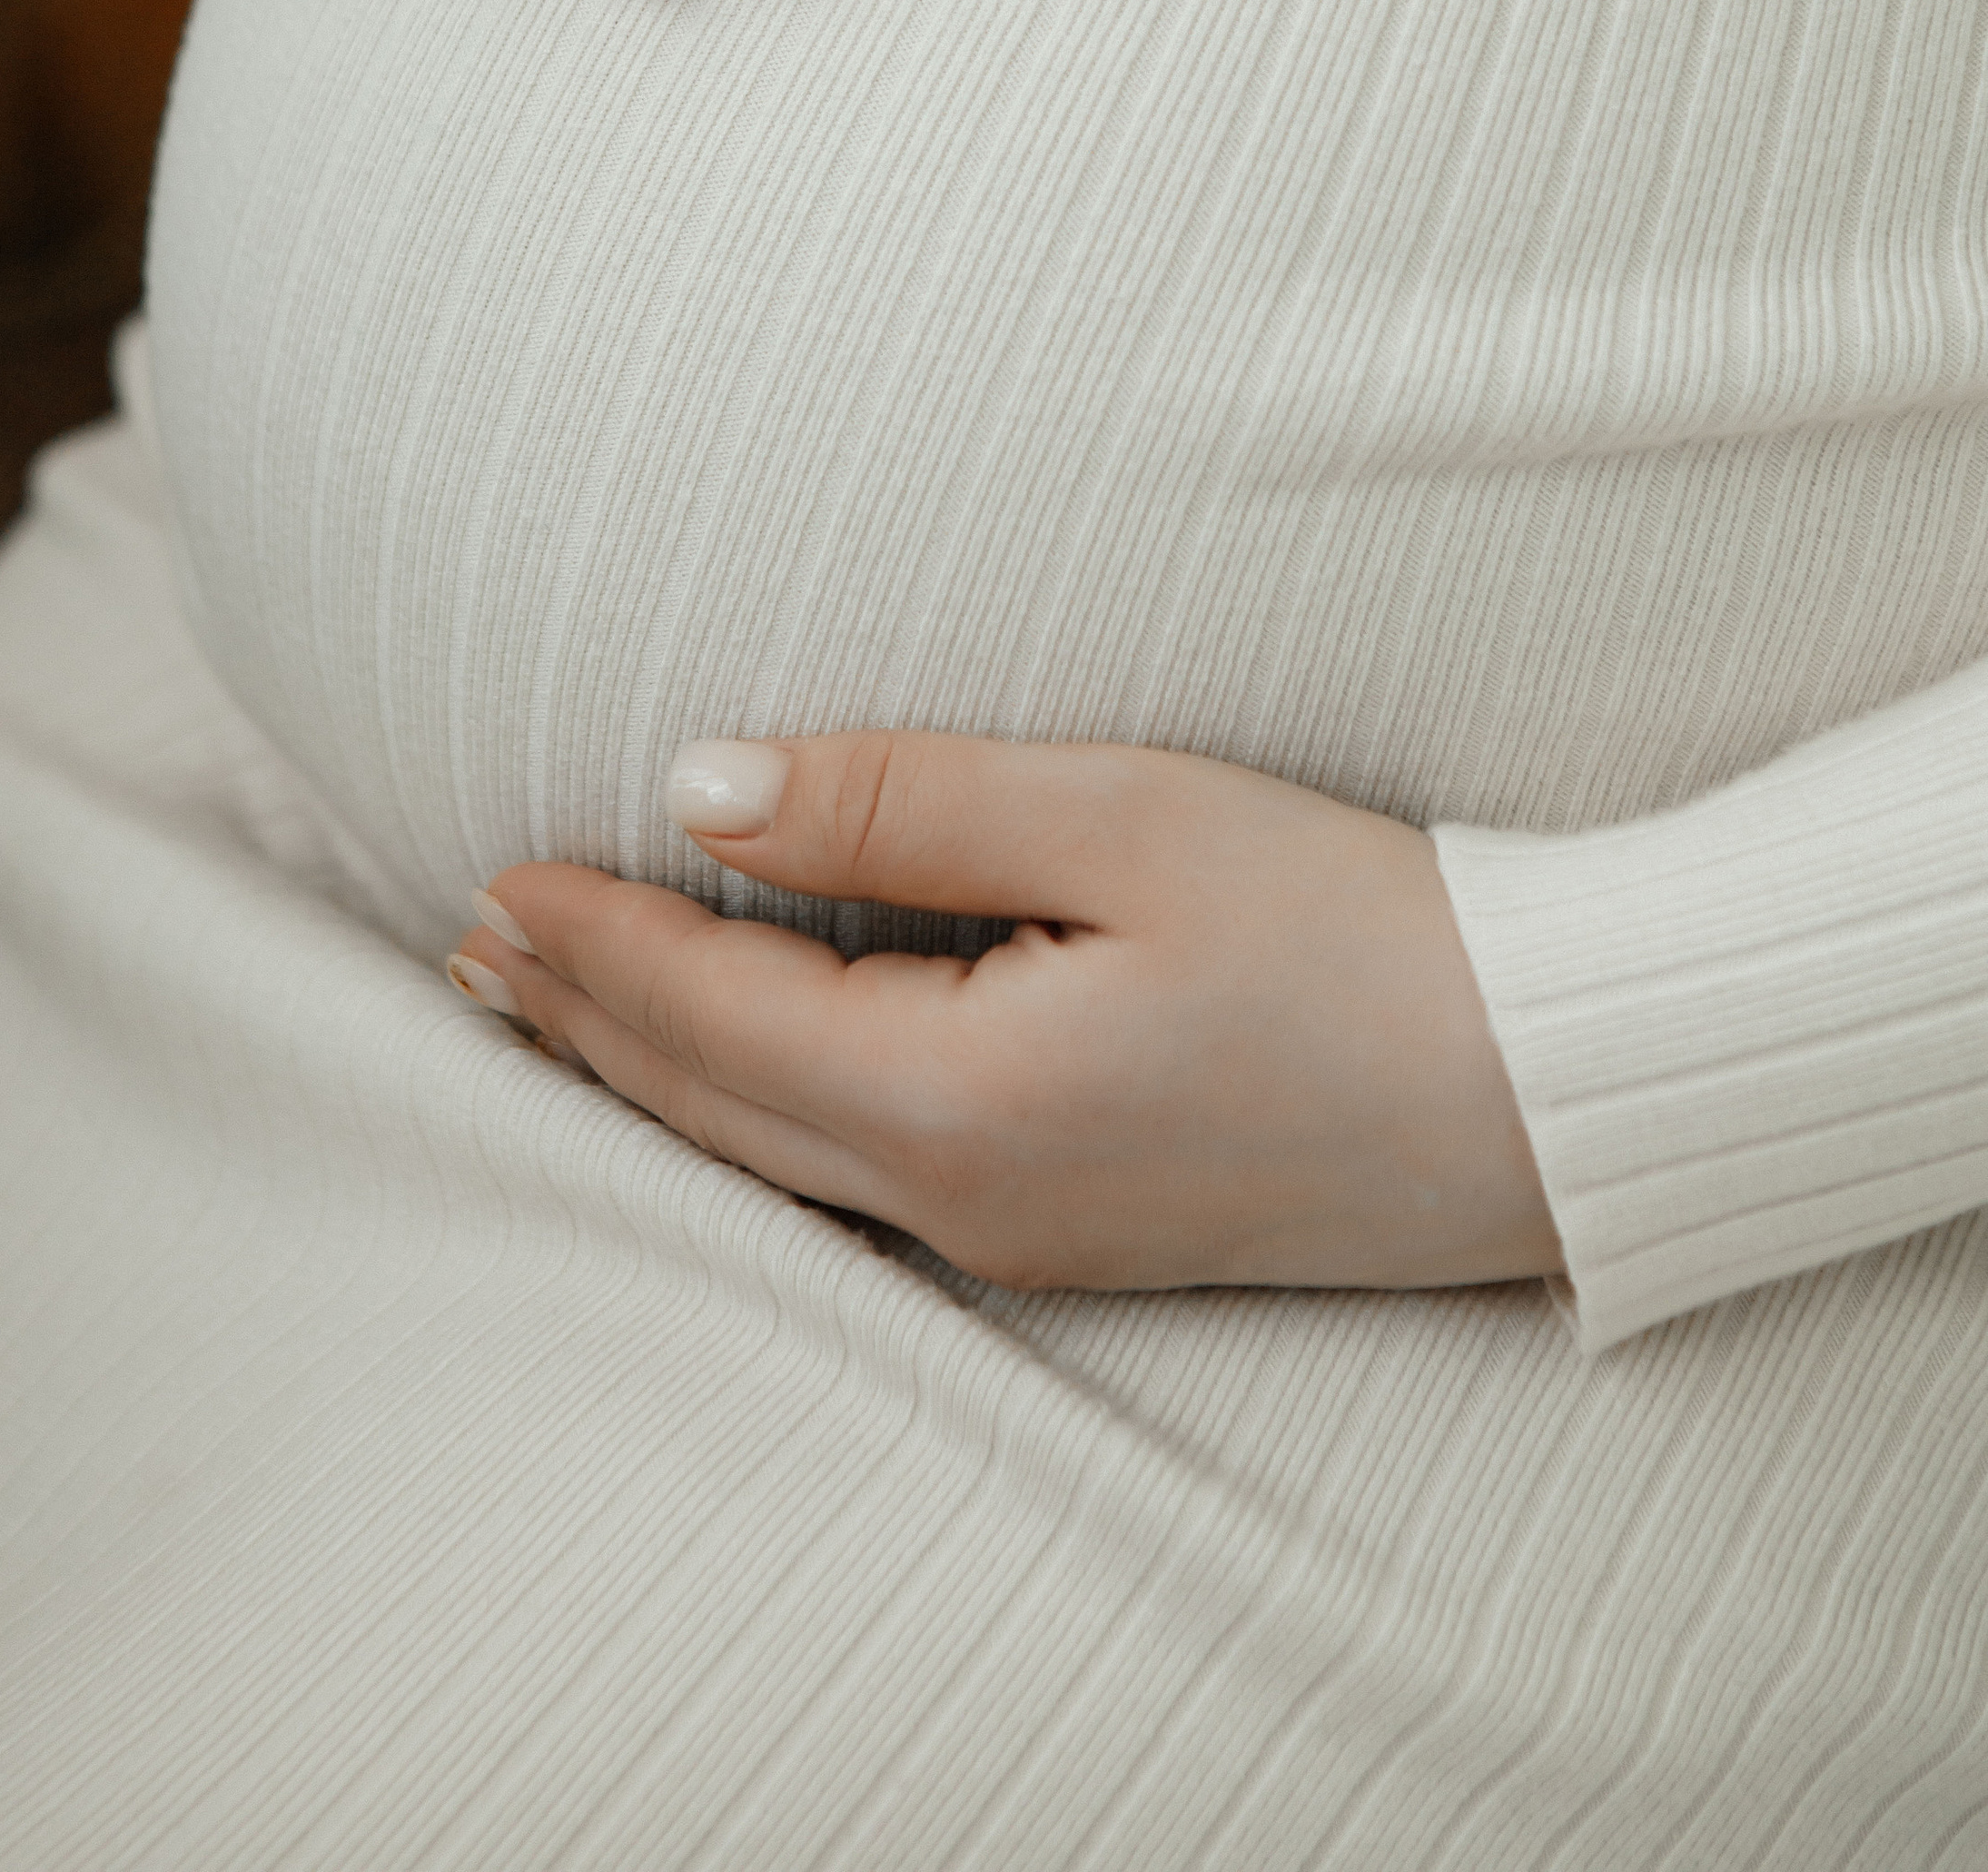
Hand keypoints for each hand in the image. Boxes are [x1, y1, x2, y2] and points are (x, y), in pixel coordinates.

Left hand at [448, 734, 1563, 1293]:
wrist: (1559, 1090)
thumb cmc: (1364, 931)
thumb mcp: (1129, 818)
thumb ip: (899, 805)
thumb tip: (699, 786)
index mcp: (960, 1103)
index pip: (707, 1017)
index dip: (588, 941)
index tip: (487, 871)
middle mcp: (965, 1203)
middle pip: (709, 1111)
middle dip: (580, 1023)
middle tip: (468, 947)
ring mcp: (1020, 1240)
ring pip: (769, 1162)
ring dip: (648, 1074)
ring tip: (552, 1008)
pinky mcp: (1075, 1232)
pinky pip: (848, 1181)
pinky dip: (746, 1112)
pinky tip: (737, 1074)